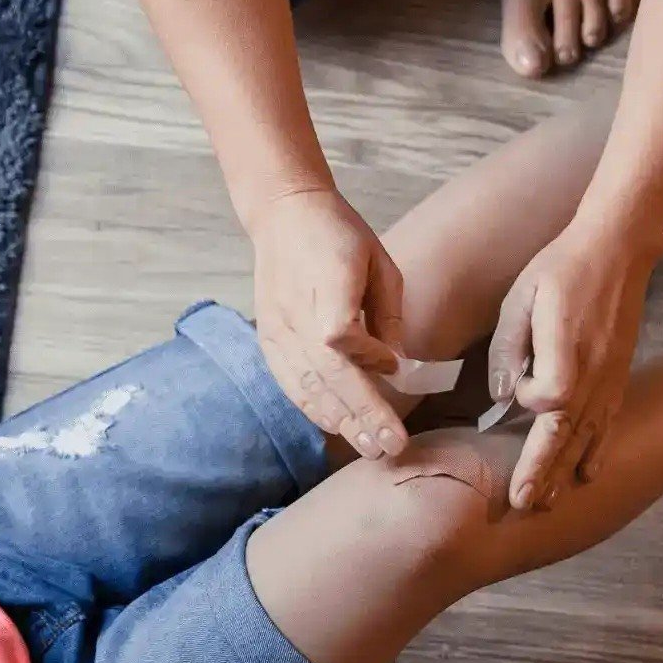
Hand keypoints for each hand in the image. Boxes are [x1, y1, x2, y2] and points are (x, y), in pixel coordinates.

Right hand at [247, 188, 408, 460]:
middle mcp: (295, 312)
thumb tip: (395, 366)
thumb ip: (387, 316)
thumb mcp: (380, 264)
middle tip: (390, 446)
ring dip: (340, 420)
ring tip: (370, 447)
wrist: (284, 214)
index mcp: (326, 282)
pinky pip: (290, 383)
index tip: (393, 368)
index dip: (367, 358)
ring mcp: (276, 329)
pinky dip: (314, 408)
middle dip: (362, 413)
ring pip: (307, 385)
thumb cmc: (341, 235)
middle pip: (326, 373)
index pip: (339, 335)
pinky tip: (337, 427)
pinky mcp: (268, 340)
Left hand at [489, 221, 654, 509]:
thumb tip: (502, 394)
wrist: (616, 251)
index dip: (526, 398)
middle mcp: (593, 374)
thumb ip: (508, 348)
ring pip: (587, 436)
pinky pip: (607, 423)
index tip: (515, 383)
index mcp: (567, 352)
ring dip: (565, 470)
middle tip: (524, 504)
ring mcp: (610, 379)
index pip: (546, 400)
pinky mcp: (618, 378)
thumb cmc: (562, 269)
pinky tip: (586, 474)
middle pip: (566, 434)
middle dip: (542, 471)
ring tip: (547, 502)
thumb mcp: (521, 298)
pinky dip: (596, 450)